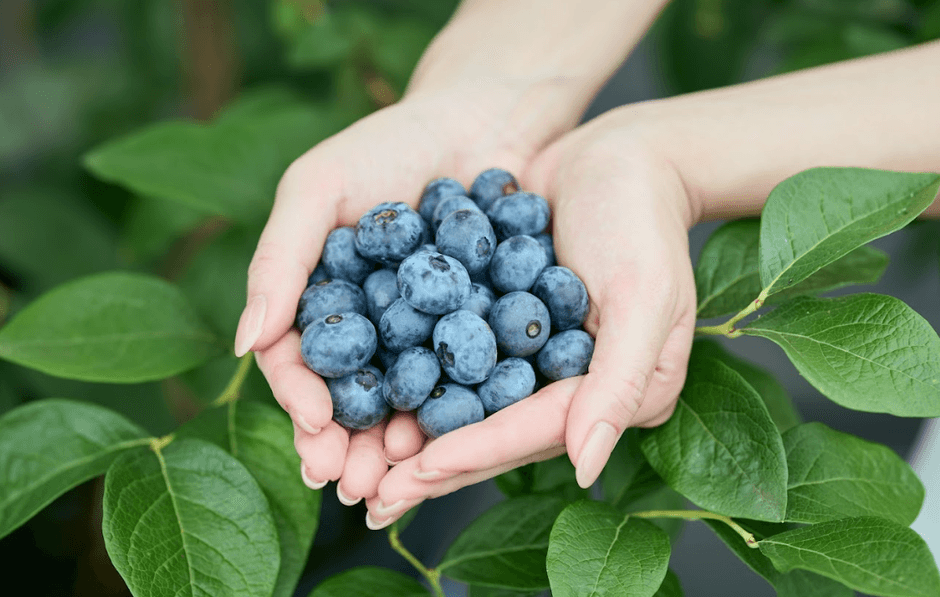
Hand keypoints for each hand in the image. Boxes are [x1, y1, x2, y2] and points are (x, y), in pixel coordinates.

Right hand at [235, 88, 562, 509]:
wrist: (482, 120)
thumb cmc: (388, 142)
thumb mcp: (318, 187)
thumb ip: (279, 260)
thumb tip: (245, 345)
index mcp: (318, 297)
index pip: (297, 359)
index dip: (300, 397)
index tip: (316, 426)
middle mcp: (366, 324)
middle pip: (347, 394)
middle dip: (343, 442)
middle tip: (347, 482)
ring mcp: (420, 332)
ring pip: (400, 400)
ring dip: (391, 444)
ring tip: (393, 481)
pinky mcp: (474, 331)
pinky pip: (460, 380)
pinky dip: (452, 413)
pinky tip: (451, 442)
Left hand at [365, 121, 699, 527]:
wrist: (619, 156)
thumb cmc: (642, 220)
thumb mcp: (645, 297)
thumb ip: (618, 384)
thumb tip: (586, 469)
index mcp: (621, 395)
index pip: (537, 430)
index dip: (478, 451)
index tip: (417, 471)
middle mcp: (577, 389)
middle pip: (497, 433)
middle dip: (434, 465)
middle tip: (370, 498)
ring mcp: (540, 361)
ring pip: (471, 407)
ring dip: (417, 432)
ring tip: (359, 460)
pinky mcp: (509, 329)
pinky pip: (461, 361)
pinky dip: (419, 377)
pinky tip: (371, 392)